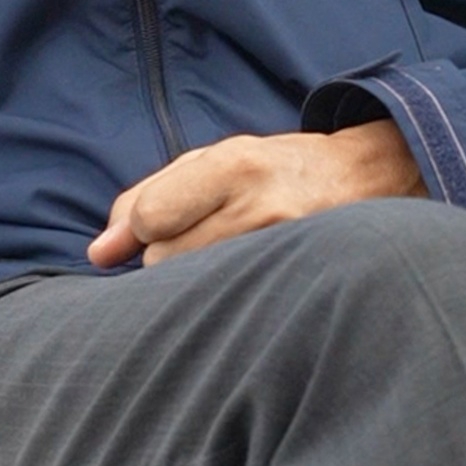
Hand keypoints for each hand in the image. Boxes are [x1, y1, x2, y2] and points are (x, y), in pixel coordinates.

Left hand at [88, 119, 423, 269]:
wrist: (367, 179)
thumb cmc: (276, 168)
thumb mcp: (212, 160)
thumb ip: (147, 196)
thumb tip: (97, 253)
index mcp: (236, 166)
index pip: (152, 217)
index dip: (142, 228)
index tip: (157, 228)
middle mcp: (261, 208)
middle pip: (166, 260)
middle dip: (166, 256)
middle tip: (200, 240)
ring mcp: (284, 251)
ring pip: (194, 287)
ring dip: (194, 278)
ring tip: (224, 256)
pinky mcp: (297, 284)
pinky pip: (230, 305)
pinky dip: (222, 296)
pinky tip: (240, 281)